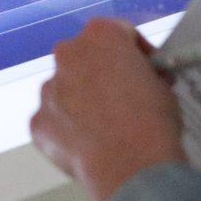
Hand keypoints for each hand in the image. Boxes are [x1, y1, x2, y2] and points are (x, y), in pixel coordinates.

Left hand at [30, 19, 186, 200]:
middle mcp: (67, 54)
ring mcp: (48, 89)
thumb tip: (141, 84)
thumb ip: (145, 75)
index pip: (119, 34)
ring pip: (64, 89)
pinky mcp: (37, 122)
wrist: (131, 166)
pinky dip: (67, 130)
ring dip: (81, 101)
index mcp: (101, 36)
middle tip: (124, 98)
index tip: (148, 71)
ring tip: (105, 128)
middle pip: (84, 58)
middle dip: (102, 73)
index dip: (137, 53)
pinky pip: (53, 120)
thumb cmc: (153, 122)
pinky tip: (87, 146)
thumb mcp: (163, 88)